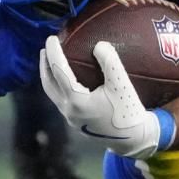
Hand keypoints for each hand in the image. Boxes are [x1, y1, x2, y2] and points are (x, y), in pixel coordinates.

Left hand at [39, 36, 165, 158]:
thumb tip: (98, 44)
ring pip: (53, 93)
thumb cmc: (128, 112)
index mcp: (76, 101)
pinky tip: (69, 79)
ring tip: (52, 62)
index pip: (59, 71)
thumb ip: (110, 62)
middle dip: (44, 65)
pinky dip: (60, 85)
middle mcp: (69, 110)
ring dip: (50, 76)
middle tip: (45, 48)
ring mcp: (71, 118)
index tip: (52, 37)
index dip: (54, 53)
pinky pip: (62, 99)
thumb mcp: (122, 84)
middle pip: (48, 84)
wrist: (133, 140)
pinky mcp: (77, 122)